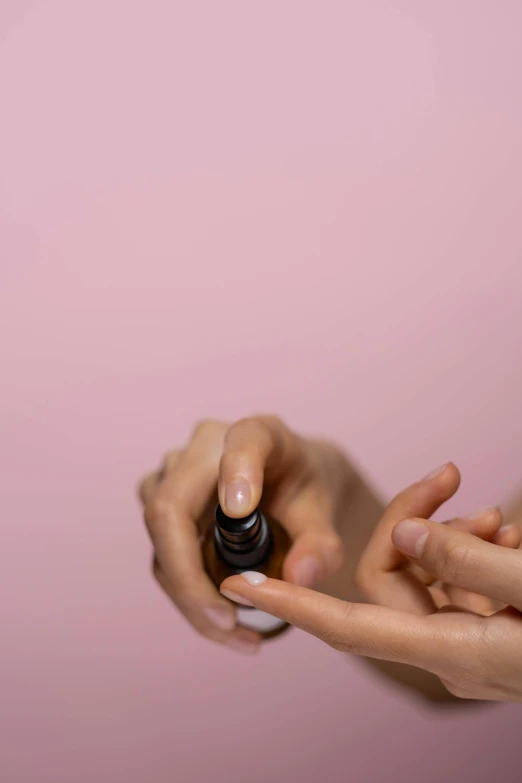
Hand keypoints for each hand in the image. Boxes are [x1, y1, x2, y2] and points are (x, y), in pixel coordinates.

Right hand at [138, 417, 352, 653]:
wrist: (290, 485)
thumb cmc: (306, 491)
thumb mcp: (326, 513)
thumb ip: (320, 544)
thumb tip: (298, 578)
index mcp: (257, 433)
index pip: (241, 442)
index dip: (235, 472)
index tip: (240, 510)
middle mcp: (205, 446)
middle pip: (171, 507)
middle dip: (190, 576)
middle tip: (228, 621)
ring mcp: (174, 473)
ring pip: (160, 539)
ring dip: (187, 595)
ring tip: (234, 632)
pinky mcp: (162, 503)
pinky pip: (161, 555)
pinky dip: (186, 596)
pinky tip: (220, 623)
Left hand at [220, 464, 521, 700]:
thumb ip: (470, 562)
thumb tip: (407, 534)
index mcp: (452, 650)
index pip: (348, 624)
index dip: (291, 601)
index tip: (240, 577)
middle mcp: (446, 644)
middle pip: (391, 572)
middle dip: (415, 520)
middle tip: (456, 485)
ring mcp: (464, 630)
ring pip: (425, 564)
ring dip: (455, 530)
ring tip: (503, 521)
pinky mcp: (482, 614)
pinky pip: (455, 571)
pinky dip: (474, 544)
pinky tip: (510, 535)